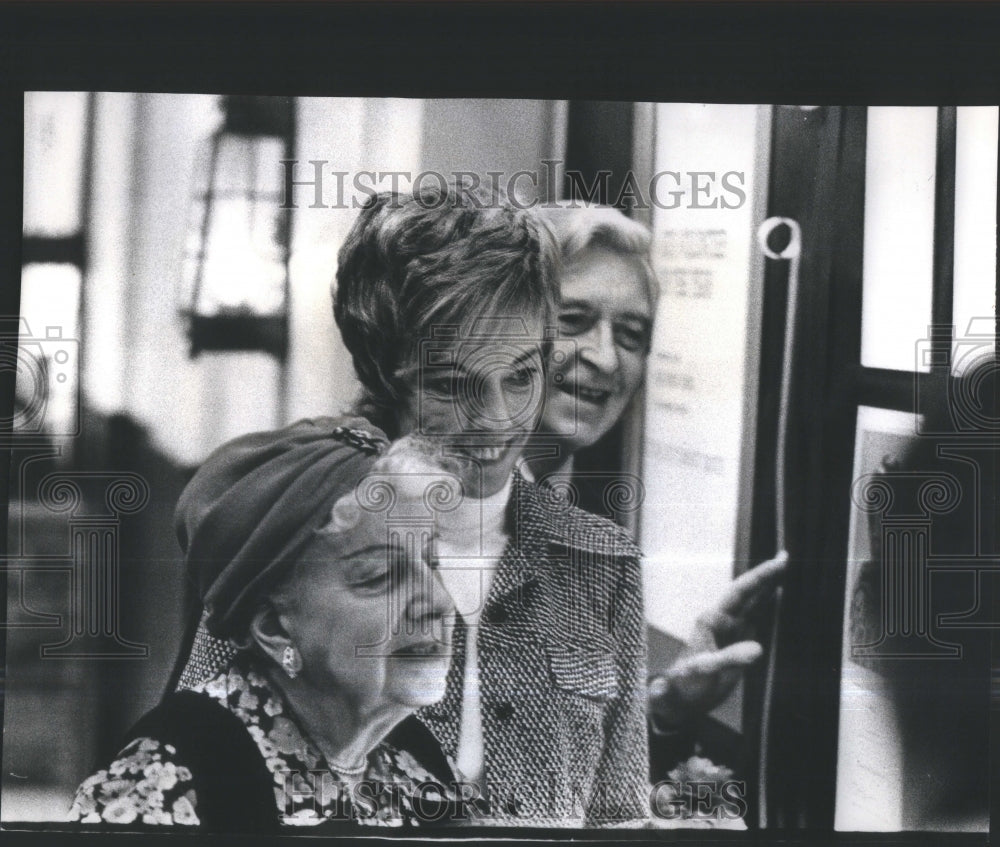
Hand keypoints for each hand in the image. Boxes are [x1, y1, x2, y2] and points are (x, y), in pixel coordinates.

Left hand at [649, 551, 787, 729]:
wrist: (681, 700)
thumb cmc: (687, 683)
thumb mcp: (706, 671)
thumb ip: (729, 659)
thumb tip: (758, 649)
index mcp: (712, 620)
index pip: (739, 592)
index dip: (759, 577)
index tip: (777, 563)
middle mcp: (722, 620)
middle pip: (748, 592)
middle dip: (766, 575)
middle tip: (786, 557)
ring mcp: (731, 630)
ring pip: (753, 603)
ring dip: (769, 588)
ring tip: (787, 571)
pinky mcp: (738, 643)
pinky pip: (757, 620)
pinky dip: (769, 608)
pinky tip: (779, 599)